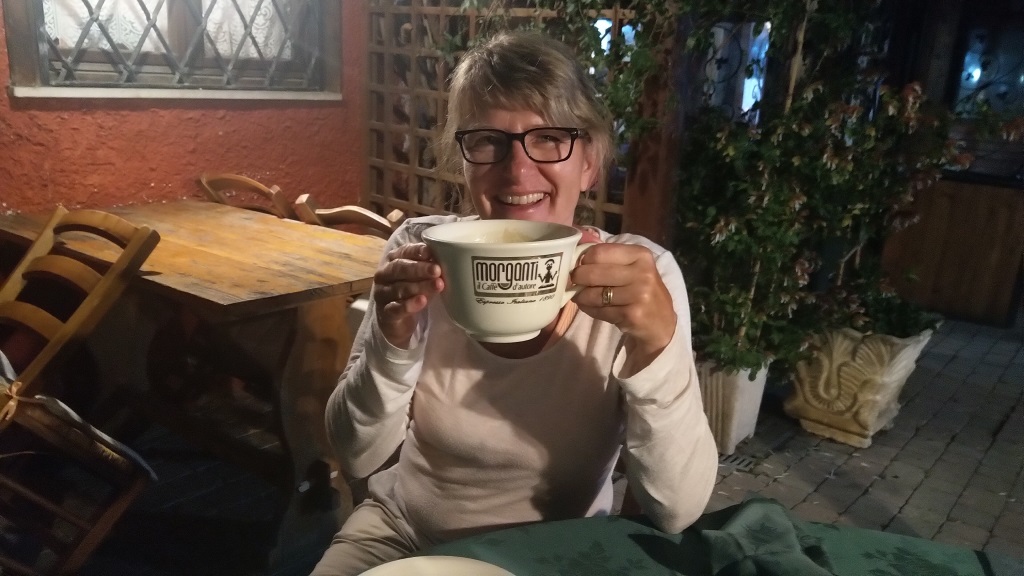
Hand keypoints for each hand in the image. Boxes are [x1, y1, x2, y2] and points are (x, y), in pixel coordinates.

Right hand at [371, 243, 443, 347]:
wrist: (397, 323)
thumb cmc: (411, 293)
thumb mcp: (421, 278)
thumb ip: (429, 268)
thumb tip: (449, 259)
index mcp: (393, 261)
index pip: (404, 251)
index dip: (417, 251)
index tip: (430, 252)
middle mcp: (384, 275)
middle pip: (399, 268)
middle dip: (419, 268)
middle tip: (437, 270)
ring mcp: (382, 294)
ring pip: (400, 288)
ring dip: (420, 286)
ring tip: (437, 286)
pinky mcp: (385, 313)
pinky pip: (396, 308)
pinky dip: (409, 305)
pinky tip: (422, 301)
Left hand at [571, 242, 675, 365]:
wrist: (662, 322)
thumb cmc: (641, 290)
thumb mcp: (633, 267)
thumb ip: (609, 258)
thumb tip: (575, 257)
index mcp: (640, 255)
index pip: (599, 252)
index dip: (583, 260)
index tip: (580, 266)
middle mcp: (642, 273)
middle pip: (592, 272)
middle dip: (577, 278)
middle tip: (575, 282)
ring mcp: (638, 294)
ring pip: (593, 294)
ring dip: (581, 297)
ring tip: (581, 297)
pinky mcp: (632, 314)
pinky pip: (599, 311)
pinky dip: (589, 310)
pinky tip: (592, 308)